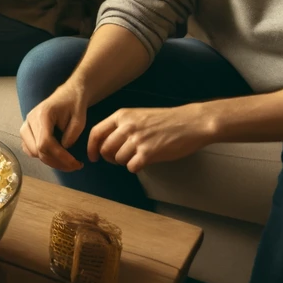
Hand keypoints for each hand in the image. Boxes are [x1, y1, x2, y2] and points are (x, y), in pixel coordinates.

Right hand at [20, 84, 87, 171]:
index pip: (45, 143)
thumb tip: (64, 148)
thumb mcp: (80, 118)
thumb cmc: (74, 104)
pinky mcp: (26, 132)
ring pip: (33, 153)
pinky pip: (30, 150)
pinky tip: (57, 156)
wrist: (68, 94)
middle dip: (57, 162)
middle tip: (76, 165)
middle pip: (38, 150)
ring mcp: (25, 126)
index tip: (75, 163)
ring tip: (68, 162)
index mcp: (42, 114)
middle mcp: (29, 120)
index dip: (59, 156)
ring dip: (51, 162)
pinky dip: (43, 157)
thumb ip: (72, 134)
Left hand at [85, 104, 214, 171]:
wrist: (190, 123)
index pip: (96, 132)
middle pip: (105, 149)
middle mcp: (127, 127)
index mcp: (122, 115)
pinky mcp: (147, 153)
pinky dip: (136, 167)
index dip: (91, 147)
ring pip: (118, 159)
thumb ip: (123, 126)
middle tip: (119, 159)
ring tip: (138, 156)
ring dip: (125, 162)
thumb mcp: (140, 116)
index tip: (93, 156)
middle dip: (109, 158)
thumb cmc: (167, 120)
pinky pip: (131, 167)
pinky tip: (145, 161)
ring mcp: (137, 140)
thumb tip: (108, 143)